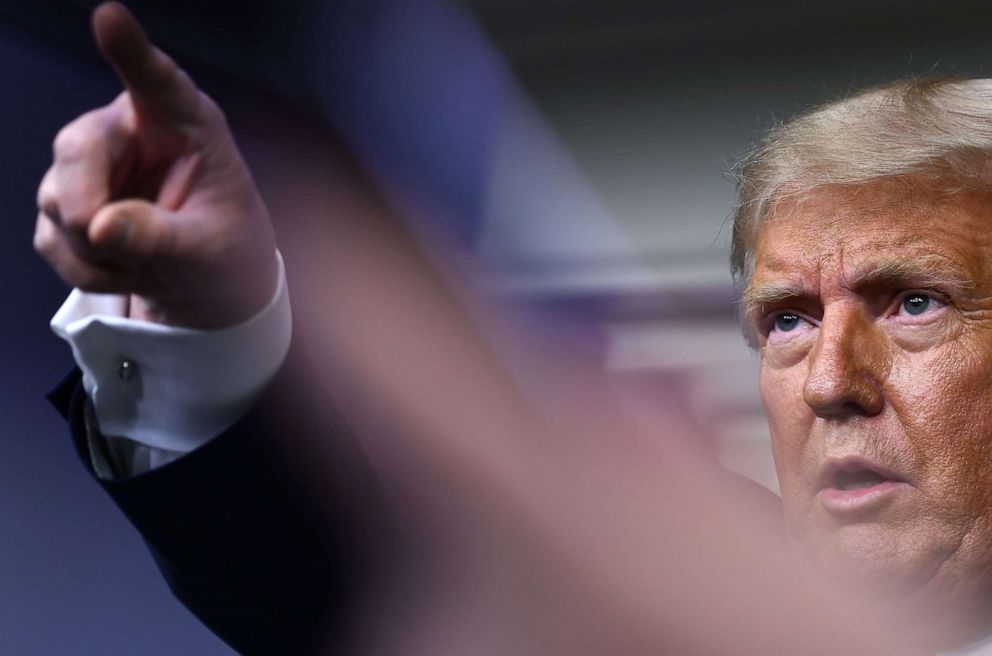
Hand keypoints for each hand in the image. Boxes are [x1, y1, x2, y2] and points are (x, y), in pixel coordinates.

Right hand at [34, 2, 276, 328]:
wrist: (210, 284)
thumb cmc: (225, 249)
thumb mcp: (208, 250)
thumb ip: (161, 237)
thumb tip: (99, 227)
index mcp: (185, 124)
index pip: (157, 82)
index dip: (131, 50)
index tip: (110, 16)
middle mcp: (131, 131)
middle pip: (78, 147)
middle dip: (86, 206)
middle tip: (109, 242)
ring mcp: (93, 167)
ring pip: (59, 199)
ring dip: (97, 251)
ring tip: (149, 266)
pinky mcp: (68, 203)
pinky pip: (53, 239)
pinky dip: (86, 269)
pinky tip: (126, 272)